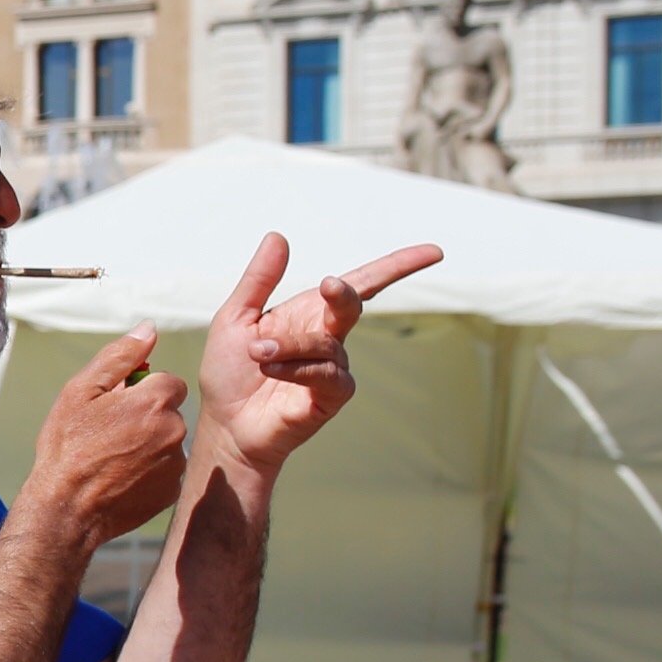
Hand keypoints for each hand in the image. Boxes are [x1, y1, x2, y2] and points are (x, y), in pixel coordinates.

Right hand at [23, 328, 189, 549]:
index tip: (115, 408)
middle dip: (146, 417)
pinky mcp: (172, 488)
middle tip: (109, 435)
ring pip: (168, 441)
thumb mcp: (80, 392)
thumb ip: (119, 356)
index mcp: (155, 399)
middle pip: (169, 411)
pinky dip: (149, 471)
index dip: (140, 393)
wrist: (66, 507)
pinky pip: (166, 470)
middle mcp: (174, 428)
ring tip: (112, 459)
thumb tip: (148, 329)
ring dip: (148, 444)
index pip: (167, 382)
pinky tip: (121, 477)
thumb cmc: (66, 447)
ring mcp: (175, 462)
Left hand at [198, 234, 442, 469]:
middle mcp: (328, 336)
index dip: (397, 266)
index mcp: (309, 313)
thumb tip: (278, 236)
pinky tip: (271, 369)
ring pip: (327, 343)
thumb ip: (258, 280)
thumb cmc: (230, 373)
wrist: (226, 425)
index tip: (435, 252)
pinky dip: (296, 368)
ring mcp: (334, 366)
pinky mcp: (333, 396)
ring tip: (256, 352)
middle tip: (326, 285)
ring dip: (289, 346)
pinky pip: (326, 373)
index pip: (360, 283)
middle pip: (354, 305)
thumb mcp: (235, 318)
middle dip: (344, 294)